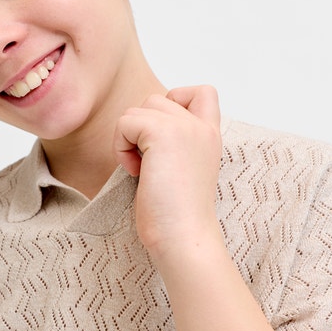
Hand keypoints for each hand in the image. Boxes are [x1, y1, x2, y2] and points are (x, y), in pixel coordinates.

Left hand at [113, 85, 222, 258]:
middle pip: (156, 99)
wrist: (183, 238)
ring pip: (137, 109)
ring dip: (128, 139)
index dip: (176, 103)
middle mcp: (201, 127)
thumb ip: (172, 144)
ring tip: (143, 170)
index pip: (202, 92)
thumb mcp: (181, 170)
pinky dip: (120, 148)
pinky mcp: (162, 133)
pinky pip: (125, 122)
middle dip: (141, 130)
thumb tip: (138, 129)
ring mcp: (184, 127)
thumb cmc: (176, 217)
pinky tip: (136, 173)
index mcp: (210, 136)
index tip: (164, 139)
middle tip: (149, 165)